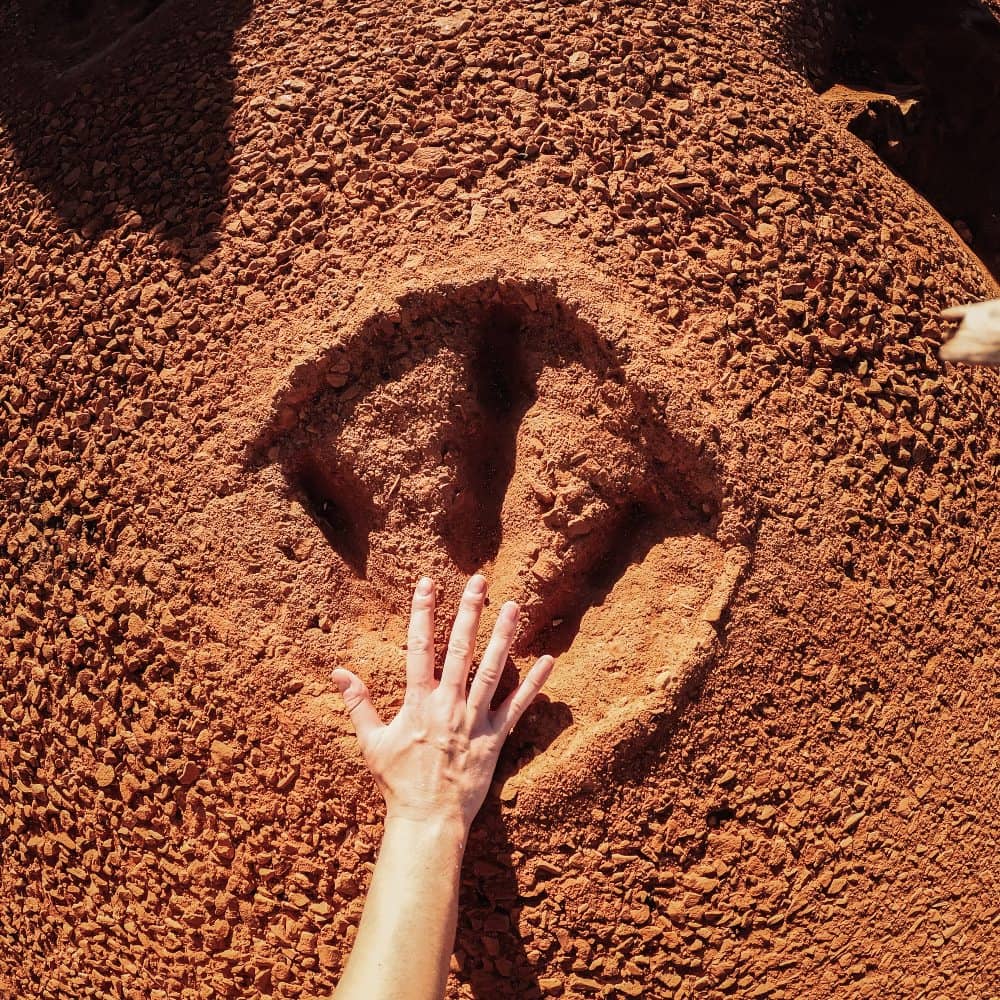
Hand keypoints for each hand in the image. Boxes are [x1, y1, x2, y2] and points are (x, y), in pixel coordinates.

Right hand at [332, 574, 554, 832]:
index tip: (427, 584)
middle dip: (469, 612)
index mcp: (418, 702)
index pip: (419, 647)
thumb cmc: (397, 782)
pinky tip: (549, 660)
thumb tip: (338, 673)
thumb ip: (358, 704)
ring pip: (491, 670)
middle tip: (480, 582)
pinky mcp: (495, 739)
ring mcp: (474, 720)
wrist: (427, 820)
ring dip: (503, 637)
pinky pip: (518, 706)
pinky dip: (534, 684)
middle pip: (460, 649)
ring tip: (514, 606)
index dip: (422, 612)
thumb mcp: (371, 742)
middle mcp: (448, 705)